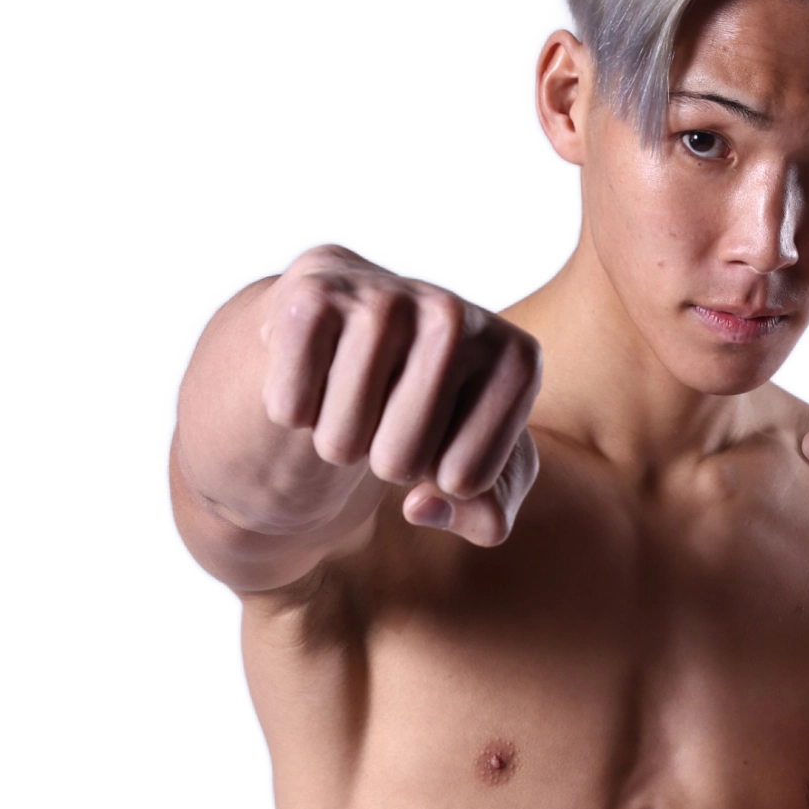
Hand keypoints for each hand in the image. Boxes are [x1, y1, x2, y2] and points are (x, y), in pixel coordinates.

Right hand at [260, 245, 541, 545]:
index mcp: (517, 360)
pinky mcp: (313, 291)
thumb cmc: (436, 411)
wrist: (360, 329)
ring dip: (337, 442)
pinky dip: (293, 411)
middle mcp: (456, 315)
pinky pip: (290, 409)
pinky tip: (318, 372)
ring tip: (355, 395)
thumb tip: (421, 506)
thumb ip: (485, 516)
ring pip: (341, 441)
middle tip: (391, 418)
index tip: (444, 436)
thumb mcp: (477, 470)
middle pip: (399, 462)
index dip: (441, 480)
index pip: (465, 483)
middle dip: (386, 463)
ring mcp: (384, 296)